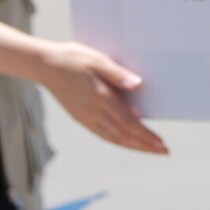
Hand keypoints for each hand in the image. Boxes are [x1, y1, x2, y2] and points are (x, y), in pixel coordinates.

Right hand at [37, 42, 168, 155]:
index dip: (146, 136)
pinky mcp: (80, 118)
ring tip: (150, 149)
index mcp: (100, 98)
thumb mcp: (97, 59)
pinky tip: (125, 141)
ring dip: (133, 146)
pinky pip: (103, 135)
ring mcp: (86, 117)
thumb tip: (138, 85)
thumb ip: (117, 74)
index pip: (128, 123)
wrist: (45, 65)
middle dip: (145, 145)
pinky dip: (118, 141)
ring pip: (113, 138)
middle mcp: (93, 112)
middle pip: (123, 135)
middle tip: (164, 151)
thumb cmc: (73, 58)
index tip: (161, 144)